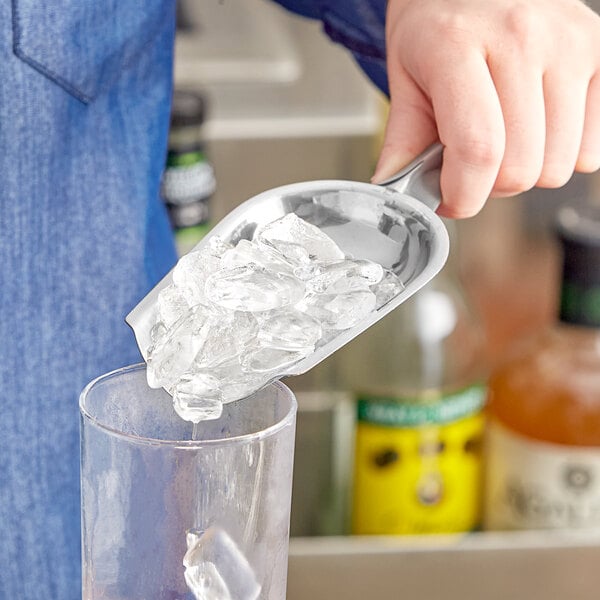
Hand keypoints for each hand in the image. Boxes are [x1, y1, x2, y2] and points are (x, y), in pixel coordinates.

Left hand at [373, 0, 599, 217]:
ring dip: (525, 172)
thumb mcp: (405, 75)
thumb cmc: (436, 20)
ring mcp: (567, 43)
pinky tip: (533, 130)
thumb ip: (402, 140)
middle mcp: (520, 39)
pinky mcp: (596, 51)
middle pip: (520, 168)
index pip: (477, 149)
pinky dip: (560, 155)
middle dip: (489, 186)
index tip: (451, 200)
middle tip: (470, 163)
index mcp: (456, 46)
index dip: (464, 195)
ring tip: (502, 141)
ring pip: (558, 165)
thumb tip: (394, 194)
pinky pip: (591, 148)